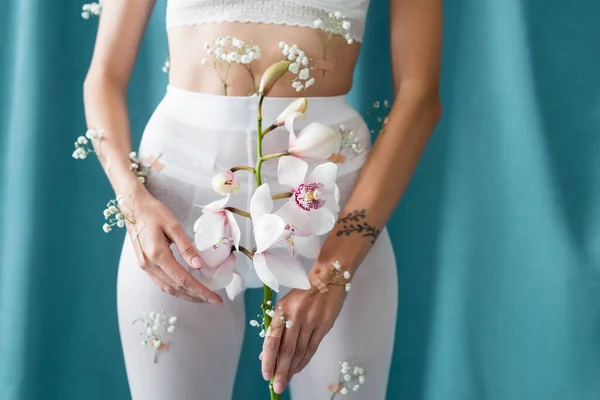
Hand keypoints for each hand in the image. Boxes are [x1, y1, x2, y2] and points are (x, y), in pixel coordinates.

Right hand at [122, 187, 222, 304]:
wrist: (133, 207)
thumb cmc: (154, 212)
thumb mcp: (174, 225)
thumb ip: (186, 247)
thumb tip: (199, 265)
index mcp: (157, 254)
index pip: (183, 279)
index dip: (200, 291)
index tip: (215, 298)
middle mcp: (149, 265)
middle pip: (176, 288)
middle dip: (196, 297)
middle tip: (214, 300)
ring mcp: (145, 266)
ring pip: (168, 288)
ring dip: (186, 295)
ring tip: (203, 297)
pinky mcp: (144, 265)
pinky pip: (161, 282)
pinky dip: (176, 289)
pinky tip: (186, 288)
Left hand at [260, 273, 346, 393]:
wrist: (329, 278)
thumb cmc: (303, 292)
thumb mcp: (285, 305)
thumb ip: (276, 327)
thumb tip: (265, 353)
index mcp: (282, 309)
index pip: (273, 339)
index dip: (268, 359)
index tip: (265, 374)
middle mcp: (295, 316)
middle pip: (286, 349)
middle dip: (280, 370)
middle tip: (277, 387)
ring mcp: (311, 321)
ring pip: (300, 351)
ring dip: (292, 369)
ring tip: (285, 381)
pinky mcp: (324, 325)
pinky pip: (312, 347)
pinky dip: (304, 361)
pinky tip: (298, 369)